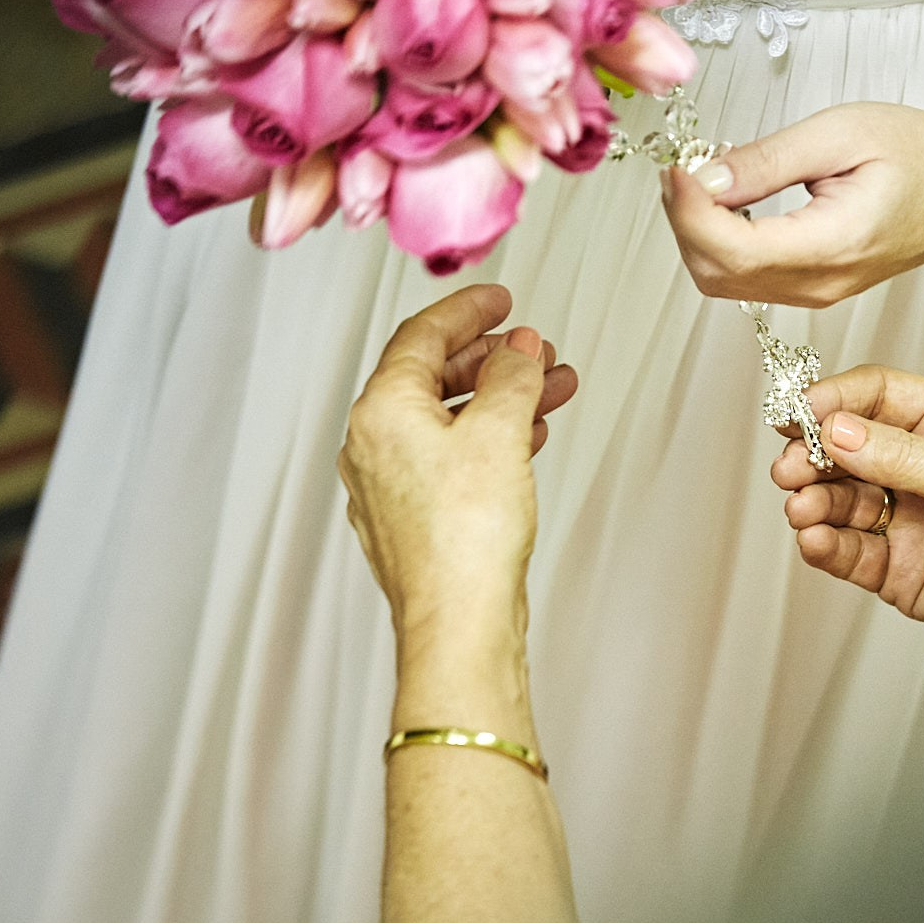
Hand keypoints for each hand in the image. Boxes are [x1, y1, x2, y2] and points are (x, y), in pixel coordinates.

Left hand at [338, 284, 578, 644]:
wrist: (460, 622)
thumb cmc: (466, 538)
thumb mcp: (500, 431)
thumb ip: (512, 376)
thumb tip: (520, 348)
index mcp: (381, 412)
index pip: (421, 336)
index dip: (467, 310)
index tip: (500, 300)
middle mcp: (373, 446)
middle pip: (432, 377)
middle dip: (492, 358)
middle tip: (535, 349)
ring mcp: (388, 486)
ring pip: (447, 420)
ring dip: (499, 398)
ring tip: (551, 390)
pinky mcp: (412, 521)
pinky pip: (449, 457)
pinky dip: (488, 437)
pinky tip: (528, 437)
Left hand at [659, 102, 923, 307]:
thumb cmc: (921, 155)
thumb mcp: (840, 133)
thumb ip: (768, 160)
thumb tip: (705, 179)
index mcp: (835, 244)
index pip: (732, 250)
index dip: (689, 211)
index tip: (677, 166)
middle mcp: (822, 283)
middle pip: (716, 273)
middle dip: (686, 220)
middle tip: (686, 165)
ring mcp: (817, 293)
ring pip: (724, 281)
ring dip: (699, 232)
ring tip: (707, 176)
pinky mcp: (813, 288)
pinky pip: (746, 279)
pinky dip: (721, 242)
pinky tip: (730, 200)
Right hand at [772, 367, 923, 711]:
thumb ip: (901, 454)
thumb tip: (838, 430)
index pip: (878, 395)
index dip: (834, 401)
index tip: (799, 414)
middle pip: (848, 447)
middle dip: (813, 455)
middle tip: (791, 467)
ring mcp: (909, 517)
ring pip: (841, 500)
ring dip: (815, 501)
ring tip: (804, 510)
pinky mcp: (898, 568)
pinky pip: (848, 550)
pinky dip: (825, 544)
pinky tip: (816, 540)